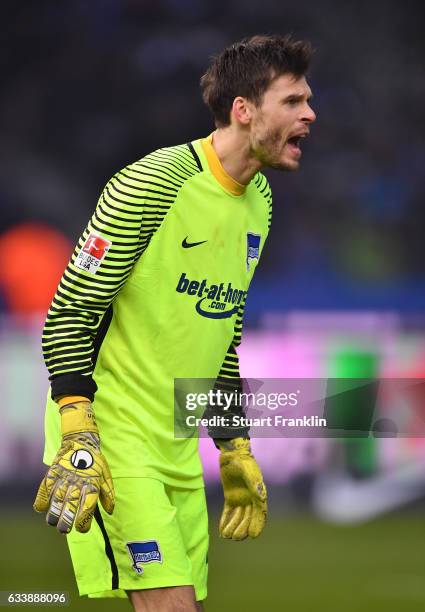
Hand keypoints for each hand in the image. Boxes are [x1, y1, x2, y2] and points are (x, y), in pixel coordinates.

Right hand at [33, 400, 114, 533]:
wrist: (81, 440)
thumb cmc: (95, 461)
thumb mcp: (106, 475)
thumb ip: (108, 494)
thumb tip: (110, 512)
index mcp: (92, 484)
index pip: (88, 507)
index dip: (84, 521)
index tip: (81, 528)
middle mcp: (78, 482)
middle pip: (71, 506)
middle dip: (66, 522)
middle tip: (64, 530)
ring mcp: (64, 477)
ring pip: (56, 501)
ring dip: (53, 514)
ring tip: (53, 522)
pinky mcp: (53, 472)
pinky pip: (45, 489)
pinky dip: (41, 500)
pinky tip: (41, 509)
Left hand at [217, 437, 266, 539]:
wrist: (232, 454)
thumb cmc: (243, 462)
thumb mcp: (249, 472)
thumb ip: (255, 485)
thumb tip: (262, 499)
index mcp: (258, 494)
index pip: (260, 513)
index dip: (257, 525)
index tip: (253, 536)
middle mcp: (250, 499)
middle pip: (248, 518)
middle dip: (242, 529)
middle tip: (235, 537)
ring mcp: (240, 499)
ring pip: (238, 517)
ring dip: (233, 527)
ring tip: (226, 536)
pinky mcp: (230, 497)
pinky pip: (228, 512)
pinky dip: (225, 521)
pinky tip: (221, 530)